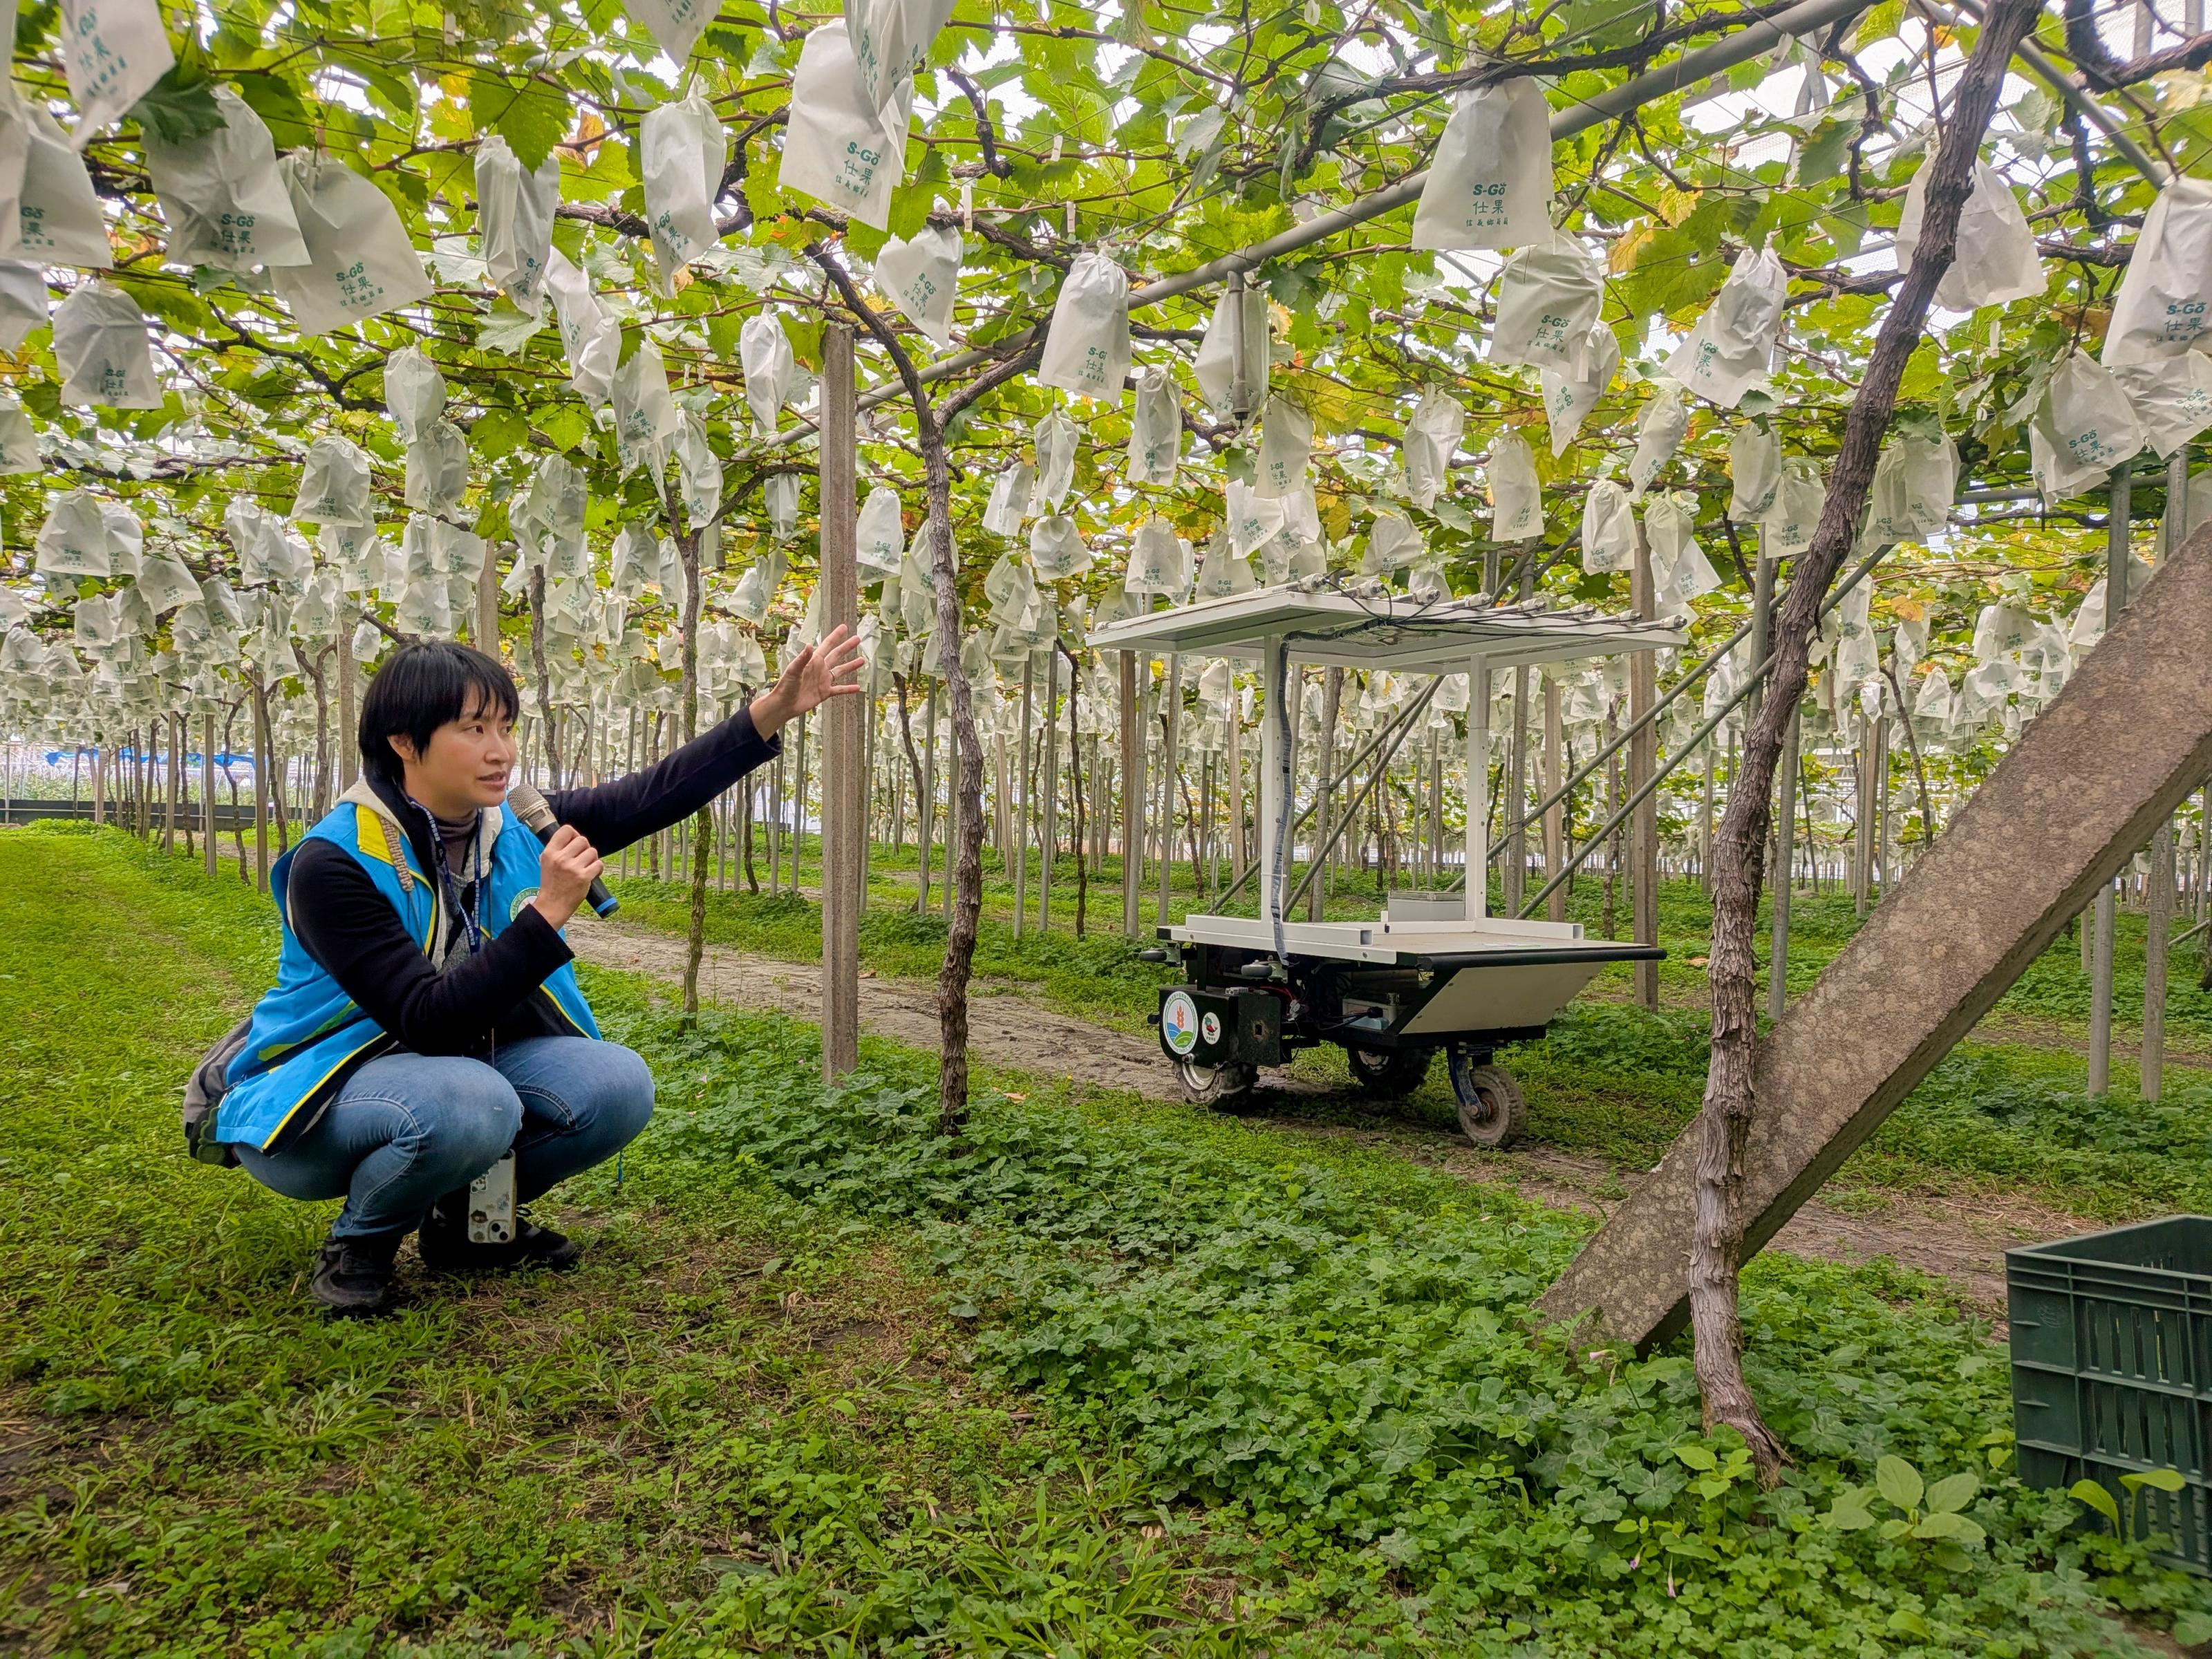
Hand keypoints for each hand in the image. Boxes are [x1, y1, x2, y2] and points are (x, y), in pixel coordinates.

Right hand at [529, 824, 602, 929]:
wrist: (552, 905)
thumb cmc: (551, 884)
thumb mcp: (547, 862)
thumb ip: (558, 848)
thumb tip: (573, 835)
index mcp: (550, 853)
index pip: (566, 830)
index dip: (574, 834)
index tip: (575, 843)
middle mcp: (561, 858)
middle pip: (582, 840)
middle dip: (585, 848)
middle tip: (582, 858)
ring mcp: (572, 868)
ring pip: (592, 851)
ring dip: (592, 859)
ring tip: (586, 867)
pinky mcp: (584, 877)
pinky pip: (599, 864)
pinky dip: (598, 868)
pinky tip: (592, 873)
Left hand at [750, 622, 867, 738]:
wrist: (784, 705)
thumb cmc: (785, 686)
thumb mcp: (793, 670)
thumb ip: (802, 658)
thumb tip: (809, 645)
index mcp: (813, 661)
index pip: (827, 645)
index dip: (836, 636)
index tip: (844, 628)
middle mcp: (820, 669)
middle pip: (836, 655)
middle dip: (847, 647)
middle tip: (857, 639)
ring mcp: (823, 680)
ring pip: (840, 671)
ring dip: (851, 665)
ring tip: (862, 660)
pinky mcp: (824, 693)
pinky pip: (839, 689)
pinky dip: (848, 689)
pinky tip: (857, 687)